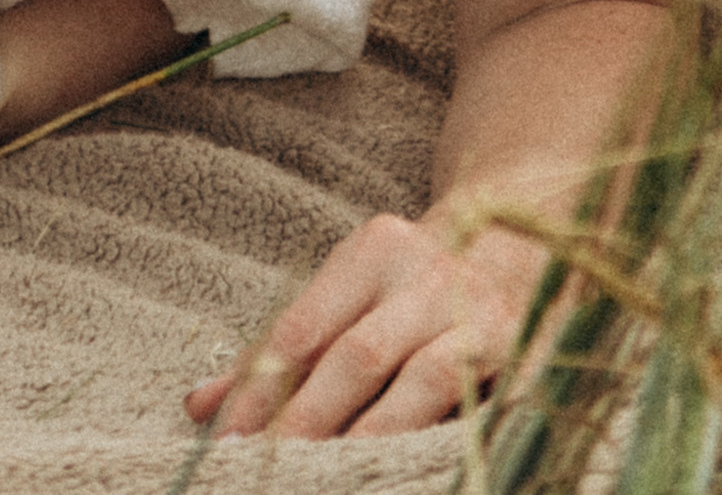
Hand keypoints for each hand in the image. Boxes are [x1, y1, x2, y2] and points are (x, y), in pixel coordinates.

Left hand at [186, 206, 549, 437]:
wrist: (523, 249)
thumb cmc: (407, 288)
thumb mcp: (344, 296)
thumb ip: (276, 350)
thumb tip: (199, 405)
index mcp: (374, 250)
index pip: (304, 326)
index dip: (262, 389)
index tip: (226, 441)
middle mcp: (427, 275)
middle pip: (356, 357)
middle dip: (308, 422)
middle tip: (267, 468)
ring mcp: (478, 315)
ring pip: (421, 386)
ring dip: (371, 438)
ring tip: (328, 479)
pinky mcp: (520, 357)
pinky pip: (473, 409)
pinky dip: (434, 443)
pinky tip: (403, 469)